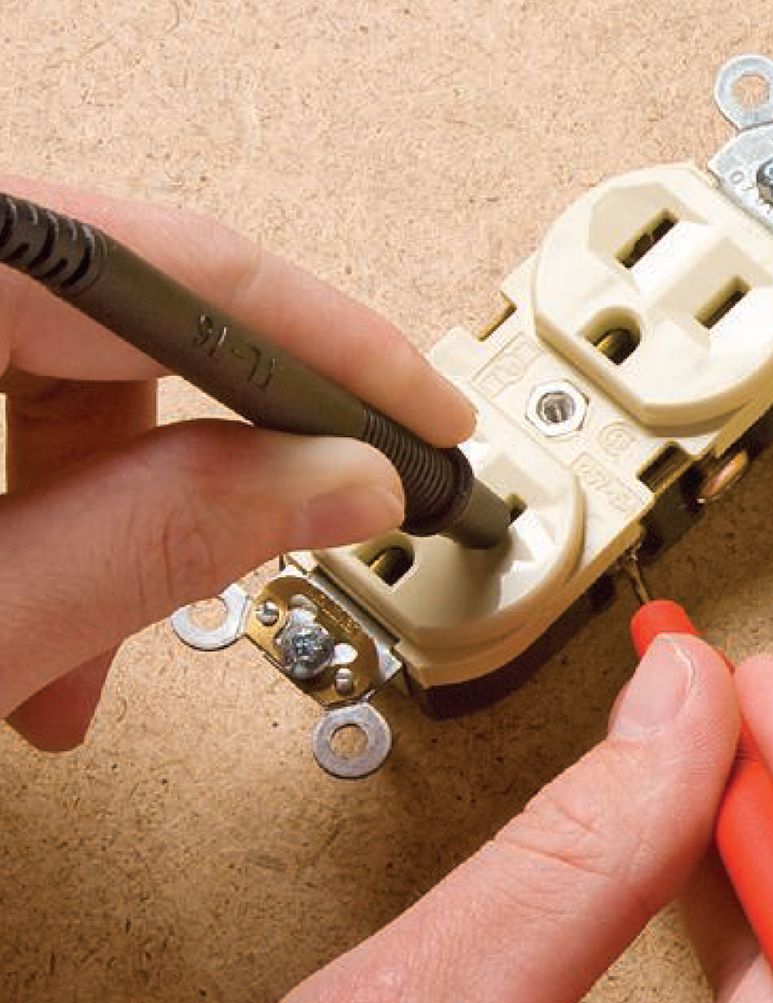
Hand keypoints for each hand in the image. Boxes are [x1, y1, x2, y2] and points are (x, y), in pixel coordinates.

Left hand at [0, 176, 474, 749]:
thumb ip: (152, 544)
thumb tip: (338, 482)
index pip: (183, 272)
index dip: (337, 348)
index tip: (430, 416)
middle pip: (128, 313)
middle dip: (216, 456)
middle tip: (293, 544)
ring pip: (59, 354)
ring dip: (116, 506)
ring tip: (97, 656)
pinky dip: (41, 497)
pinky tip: (36, 616)